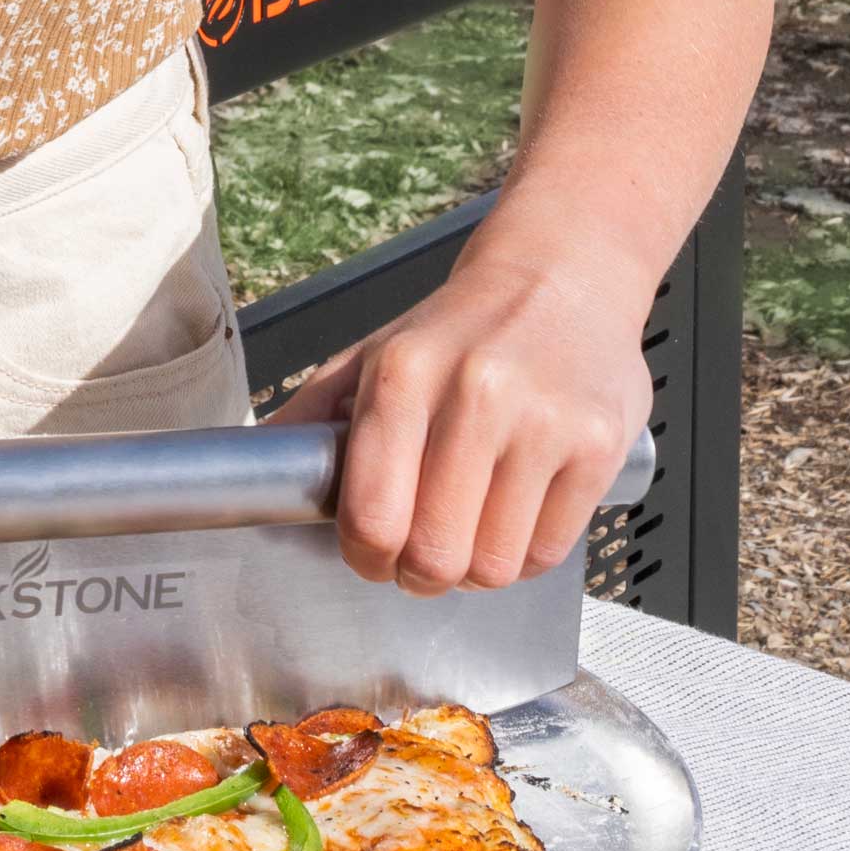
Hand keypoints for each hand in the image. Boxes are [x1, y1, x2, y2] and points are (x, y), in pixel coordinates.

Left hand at [268, 252, 648, 596]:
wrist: (562, 276)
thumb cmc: (459, 328)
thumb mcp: (370, 354)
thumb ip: (310, 415)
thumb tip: (251, 468)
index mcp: (403, 377)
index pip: (372, 516)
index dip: (365, 559)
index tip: (371, 558)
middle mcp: (474, 395)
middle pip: (434, 554)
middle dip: (419, 574)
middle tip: (421, 559)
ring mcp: (543, 422)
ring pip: (495, 565)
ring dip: (475, 571)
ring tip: (469, 536)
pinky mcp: (599, 445)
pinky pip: (550, 551)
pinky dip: (526, 556)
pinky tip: (514, 522)